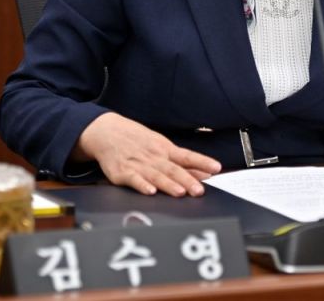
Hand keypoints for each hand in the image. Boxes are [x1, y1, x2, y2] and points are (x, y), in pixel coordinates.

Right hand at [74, 112, 221, 196]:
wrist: (107, 131)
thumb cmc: (137, 140)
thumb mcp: (161, 145)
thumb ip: (182, 162)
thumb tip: (205, 172)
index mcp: (165, 149)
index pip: (187, 156)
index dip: (202, 162)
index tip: (216, 168)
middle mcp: (154, 156)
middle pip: (173, 169)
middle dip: (187, 180)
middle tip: (199, 190)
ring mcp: (138, 164)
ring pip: (156, 175)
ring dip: (168, 184)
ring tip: (180, 192)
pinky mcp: (122, 172)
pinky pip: (133, 179)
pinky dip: (142, 185)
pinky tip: (150, 191)